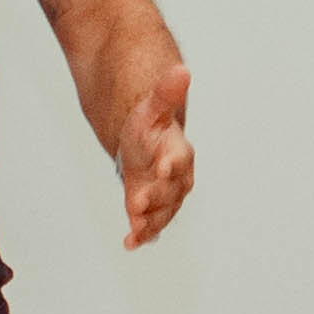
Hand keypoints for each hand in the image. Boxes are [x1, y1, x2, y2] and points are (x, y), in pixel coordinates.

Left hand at [112, 59, 194, 247]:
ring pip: (162, 212)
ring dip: (150, 222)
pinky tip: (130, 243)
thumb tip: (182, 70)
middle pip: (170, 191)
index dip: (172, 162)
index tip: (163, 166)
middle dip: (157, 197)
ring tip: (136, 231)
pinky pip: (150, 224)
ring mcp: (163, 196)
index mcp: (178, 150)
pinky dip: (142, 235)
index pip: (179, 157)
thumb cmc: (151, 125)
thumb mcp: (153, 106)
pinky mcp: (150, 209)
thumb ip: (166, 93)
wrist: (145, 143)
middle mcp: (175, 178)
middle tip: (139, 202)